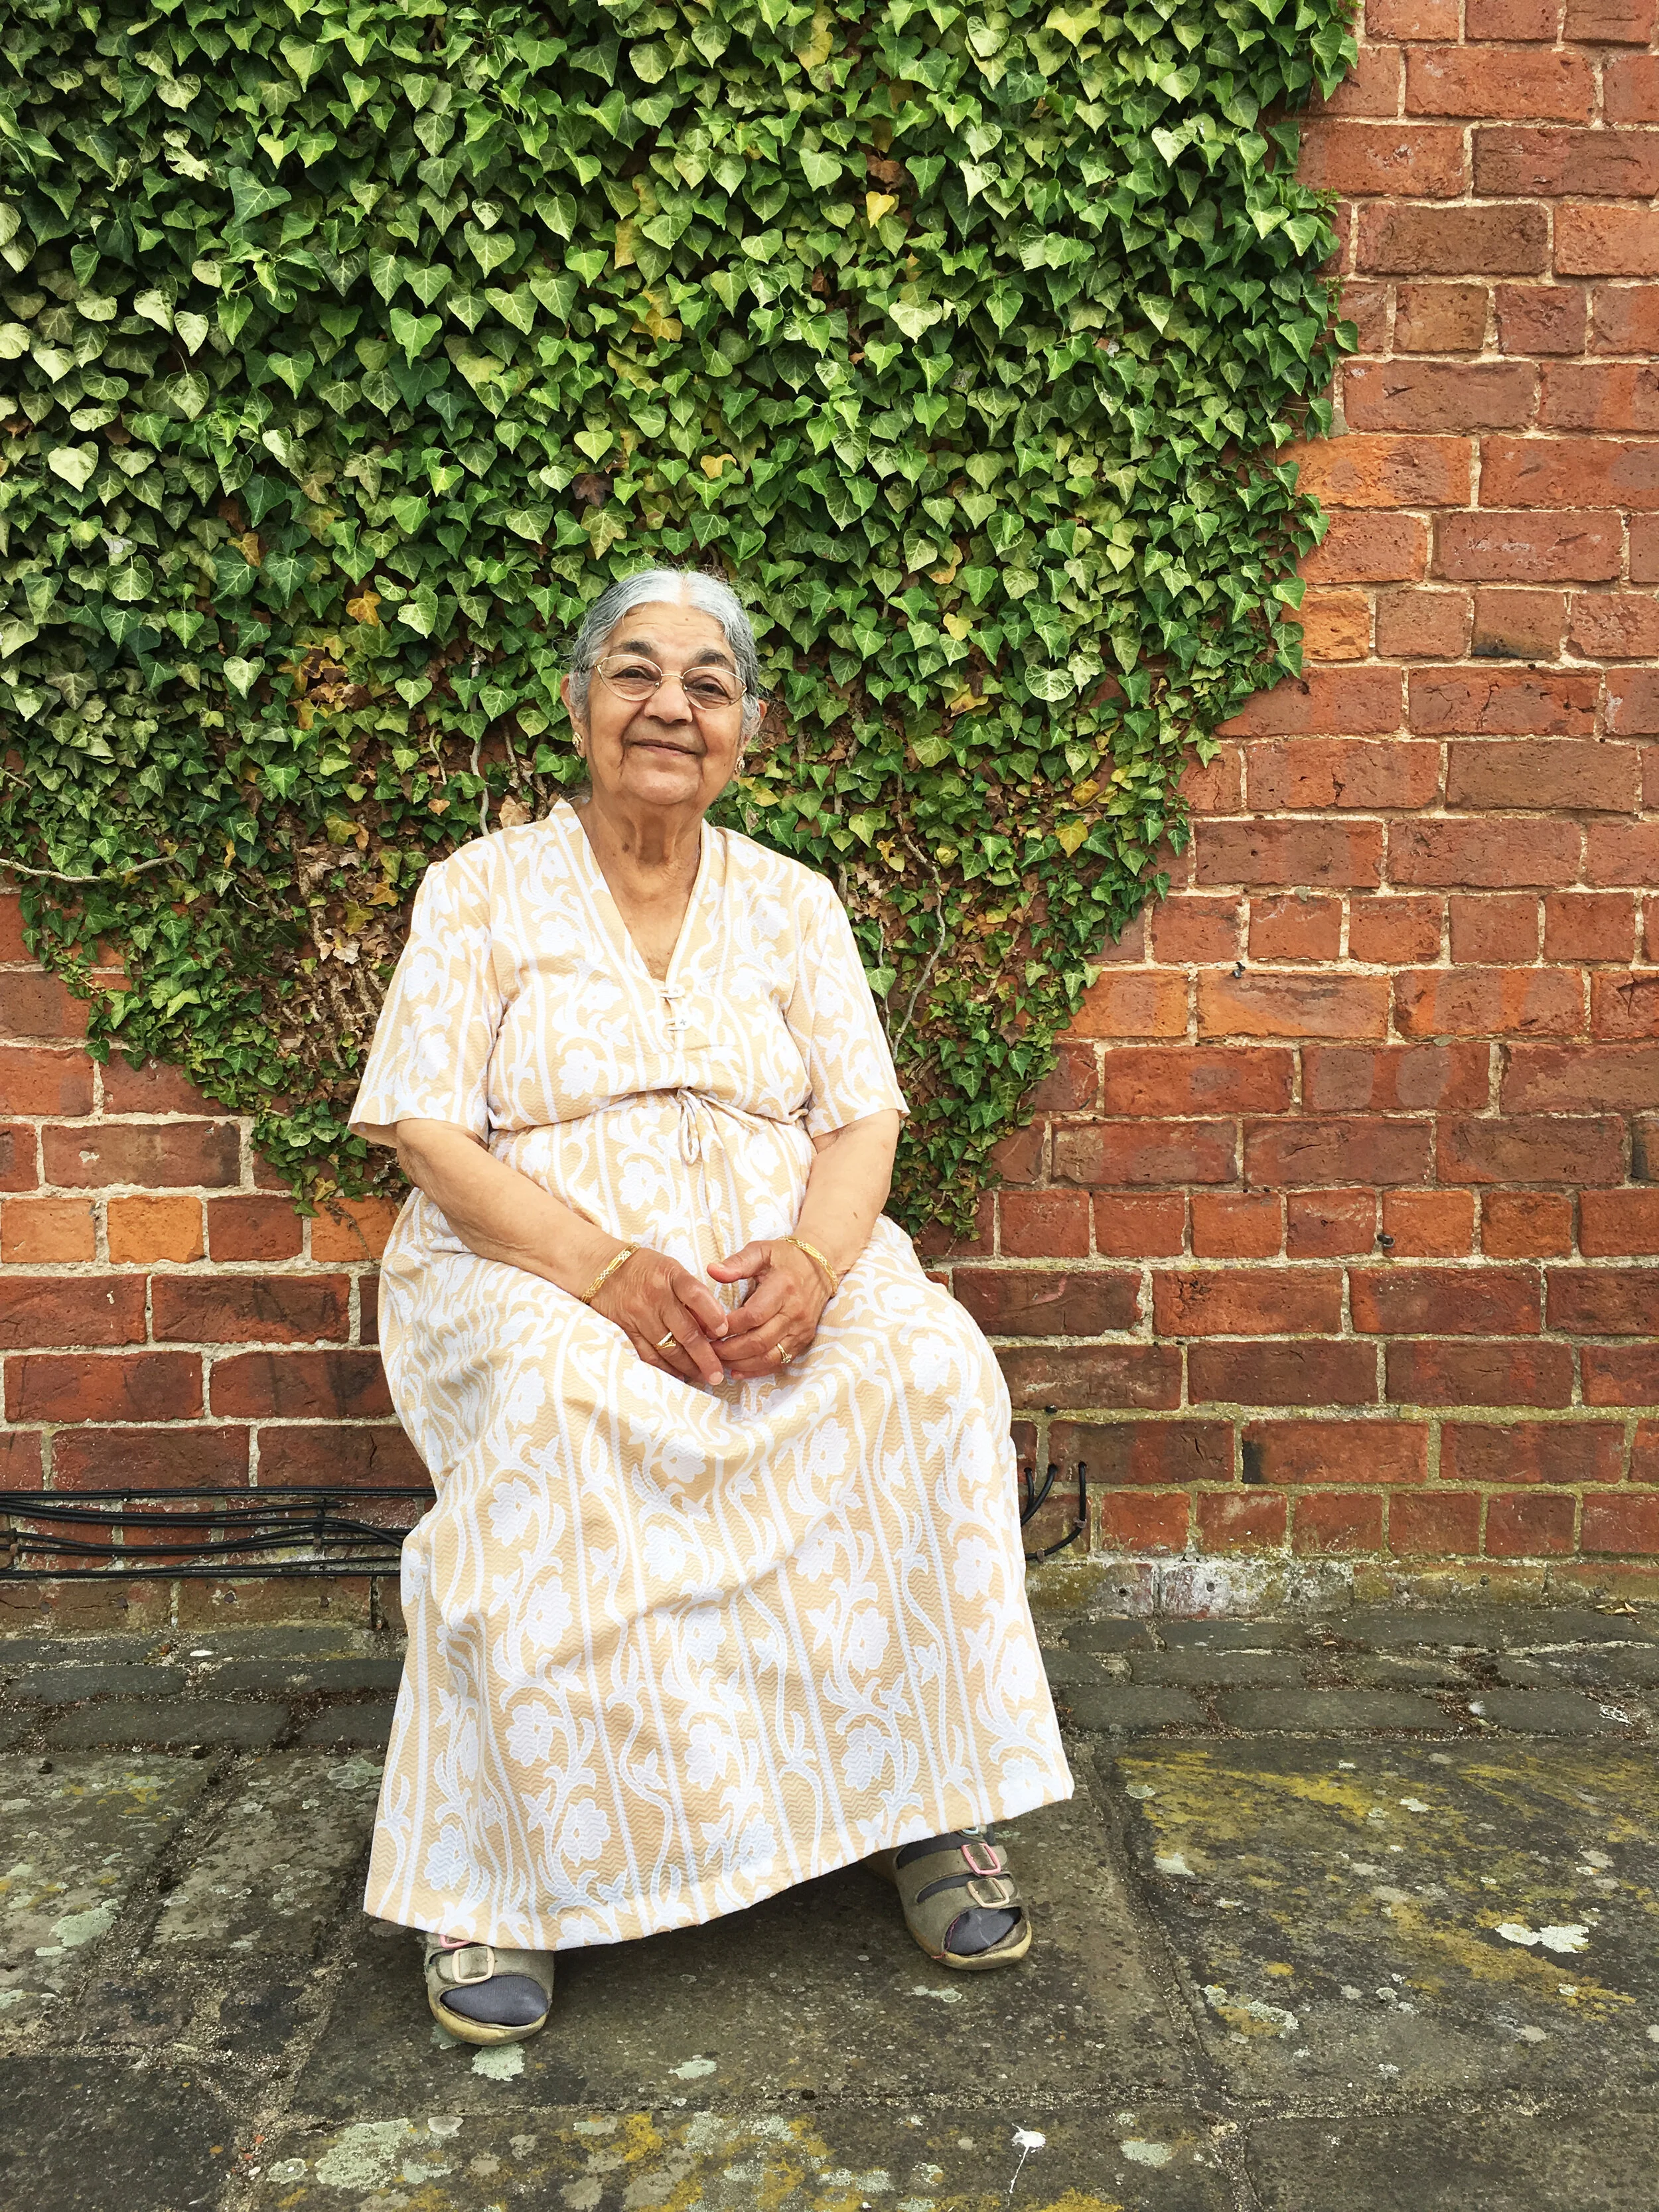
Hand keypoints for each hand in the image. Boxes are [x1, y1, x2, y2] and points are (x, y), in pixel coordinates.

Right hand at [587, 1246, 729, 1387]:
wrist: (603, 1270)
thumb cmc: (646, 1269)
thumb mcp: (671, 1270)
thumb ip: (691, 1295)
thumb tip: (712, 1327)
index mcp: (671, 1276)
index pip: (695, 1295)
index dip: (712, 1314)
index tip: (724, 1332)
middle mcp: (655, 1296)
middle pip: (685, 1331)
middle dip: (705, 1357)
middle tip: (718, 1374)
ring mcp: (639, 1315)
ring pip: (667, 1348)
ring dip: (688, 1367)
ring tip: (703, 1377)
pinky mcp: (626, 1330)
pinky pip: (648, 1354)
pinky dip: (665, 1368)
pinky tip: (679, 1375)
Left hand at [706, 1239, 829, 1378]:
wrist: (821, 1267)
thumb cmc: (785, 1258)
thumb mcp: (761, 1251)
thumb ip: (737, 1263)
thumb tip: (713, 1271)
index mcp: (783, 1288)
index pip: (753, 1315)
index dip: (729, 1326)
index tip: (709, 1328)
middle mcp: (795, 1312)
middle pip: (759, 1341)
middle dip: (730, 1350)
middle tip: (708, 1349)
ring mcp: (801, 1329)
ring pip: (769, 1357)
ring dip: (740, 1363)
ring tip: (719, 1361)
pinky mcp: (804, 1340)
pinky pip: (780, 1362)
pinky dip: (757, 1370)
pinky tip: (737, 1371)